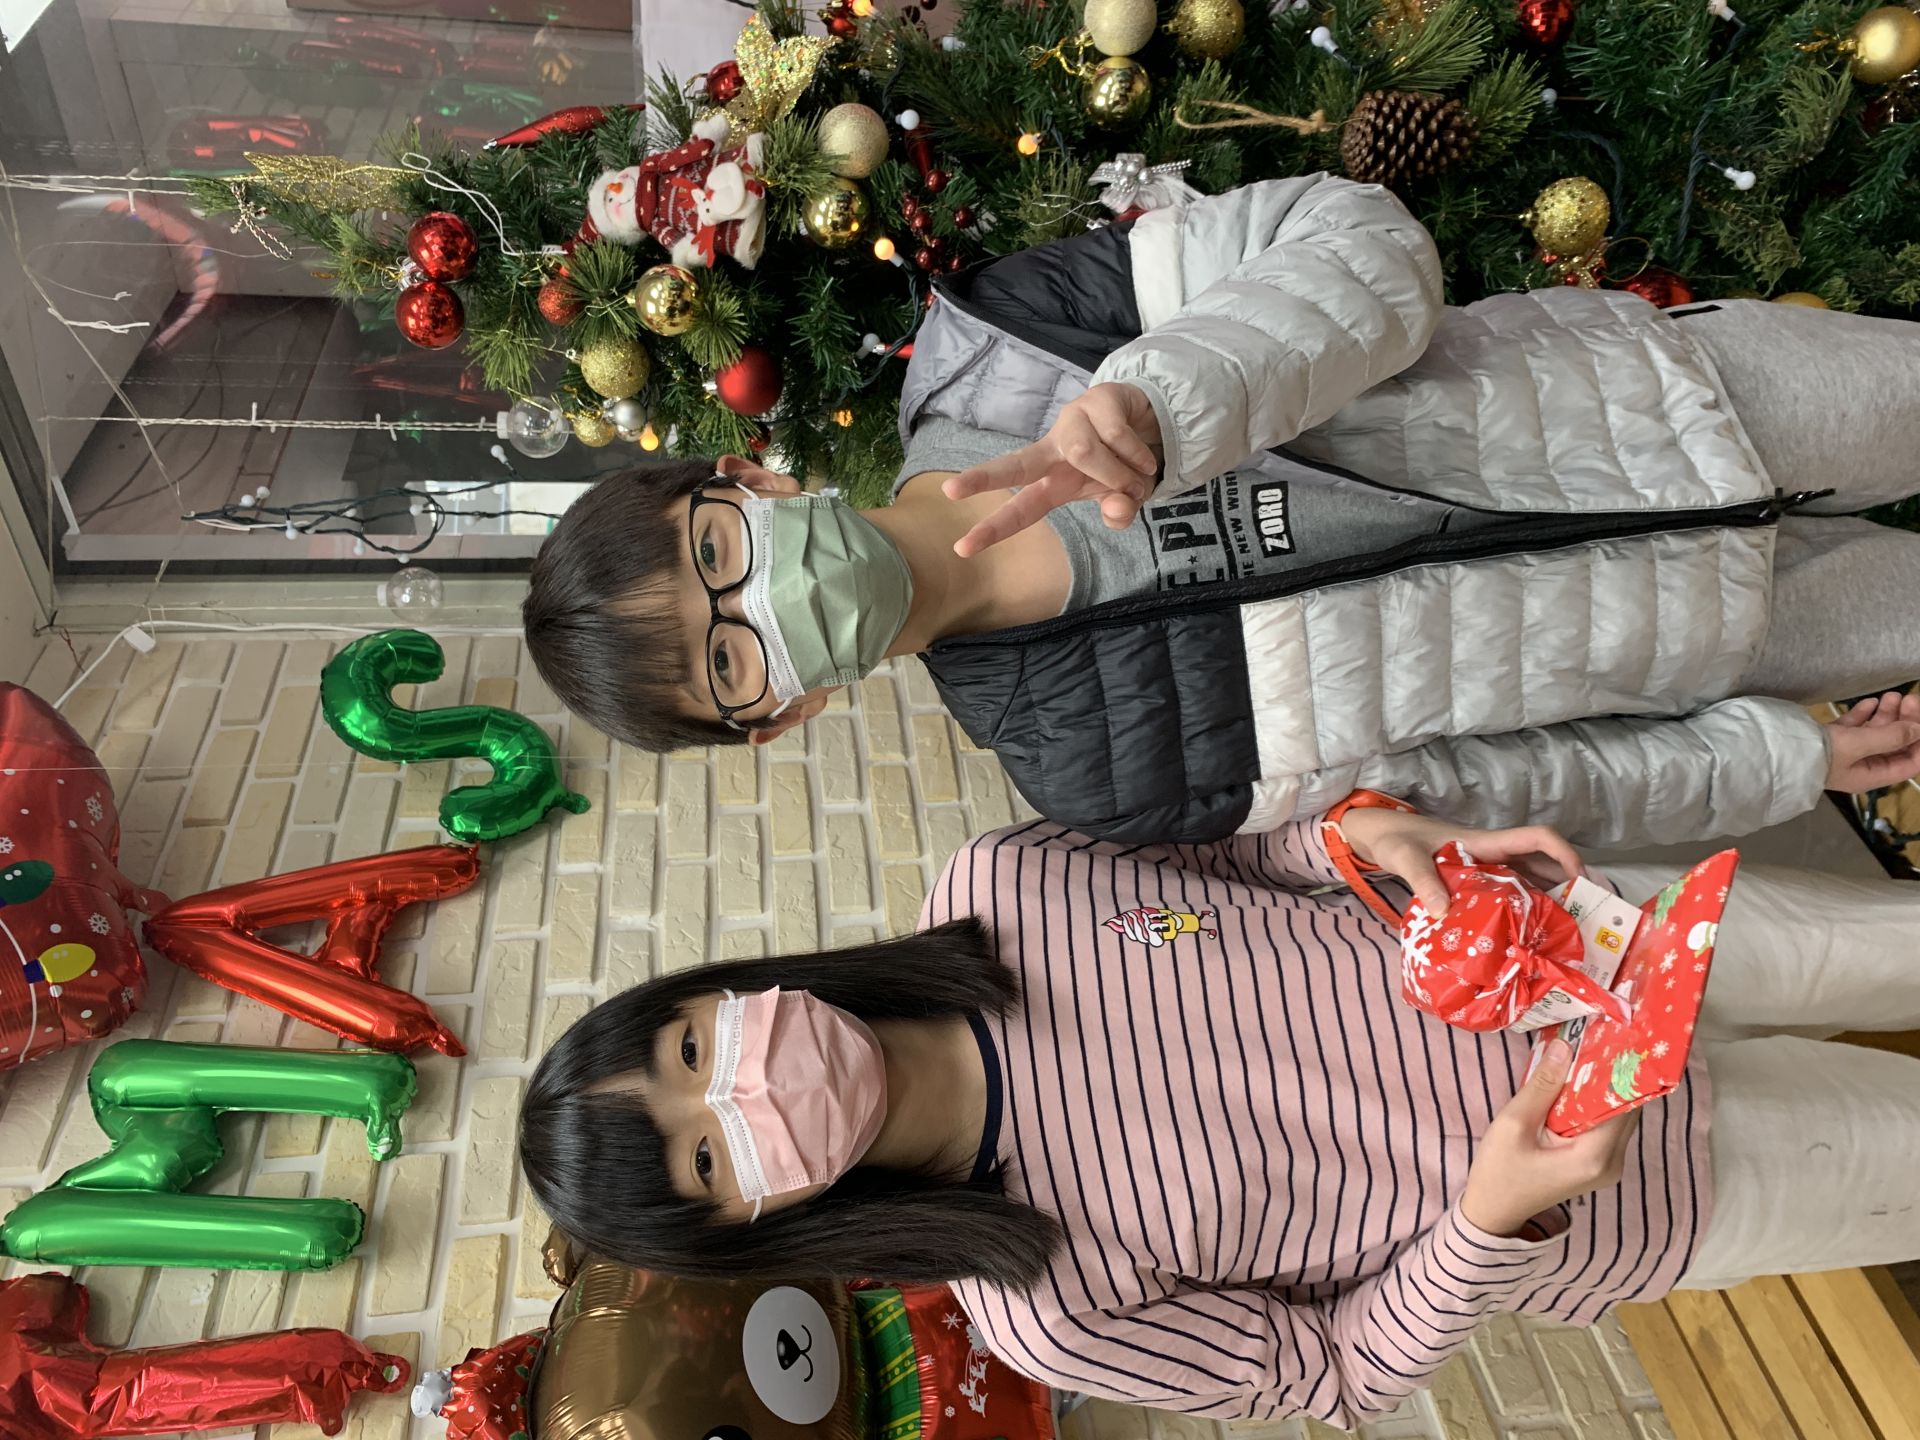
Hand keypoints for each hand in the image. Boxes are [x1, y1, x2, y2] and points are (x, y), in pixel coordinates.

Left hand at [943, 382, 1161, 556]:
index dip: (993, 529)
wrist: (1152, 421)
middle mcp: (1054, 449)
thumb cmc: (1124, 465)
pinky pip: (1116, 436)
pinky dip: (1138, 457)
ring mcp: (1072, 420)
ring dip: (1118, 474)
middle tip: (949, 491)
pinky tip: (1145, 459)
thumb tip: (1117, 506)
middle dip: (982, 479)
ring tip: (1137, 480)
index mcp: (1053, 481)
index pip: (1020, 508)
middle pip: (1014, 465)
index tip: (962, 548)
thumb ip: (1119, 512)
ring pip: (1083, 453)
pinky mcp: (1096, 399)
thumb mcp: (1123, 499)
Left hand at [1337, 808, 1583, 917]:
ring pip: (1533, 880)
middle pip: (1545, 864)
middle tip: (1590, 919)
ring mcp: (1488, 868)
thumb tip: (1441, 911)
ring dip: (1553, 900)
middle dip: (1572, 885)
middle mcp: (1494, 854)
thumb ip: (1423, 880)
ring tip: (1569, 934)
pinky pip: (1513, 893)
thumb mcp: (1405, 858)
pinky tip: (1529, 935)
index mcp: (1485, 842)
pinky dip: (1527, 910)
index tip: (1581, 880)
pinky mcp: (1478, 882)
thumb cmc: (1395, 840)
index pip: (1536, 838)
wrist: (1379, 836)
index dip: (1565, 854)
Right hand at [1459, 1039, 1640, 1237]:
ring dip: (1603, 1086)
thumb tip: (1566, 1046)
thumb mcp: (1514, 1124)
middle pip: (1627, 1107)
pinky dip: (1595, 1103)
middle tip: (1595, 1038)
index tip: (1609, 1036)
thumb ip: (1543, 1085)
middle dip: (1611, 1073)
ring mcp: (1609, 1165)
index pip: (1623, 1102)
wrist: (1494, 1211)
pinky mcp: (1600, 1164)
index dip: (1618, 1068)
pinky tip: (1575, 1083)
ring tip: (1584, 1054)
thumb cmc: (1500, 1171)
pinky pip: (1607, 1125)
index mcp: (1595, 1156)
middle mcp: (1613, 1162)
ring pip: (1619, 1114)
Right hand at [1826, 691, 1919, 791]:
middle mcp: (1862, 766)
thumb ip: (1890, 736)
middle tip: (1908, 699)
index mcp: (1871, 776)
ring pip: (1877, 733)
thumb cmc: (1817, 754)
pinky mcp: (1832, 740)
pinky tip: (1869, 703)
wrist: (1777, 752)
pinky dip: (1865, 714)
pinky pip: (1856, 727)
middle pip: (1895, 745)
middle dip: (1906, 722)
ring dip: (1887, 715)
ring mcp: (1847, 752)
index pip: (1910, 763)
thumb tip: (1918, 729)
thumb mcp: (1858, 744)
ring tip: (1891, 695)